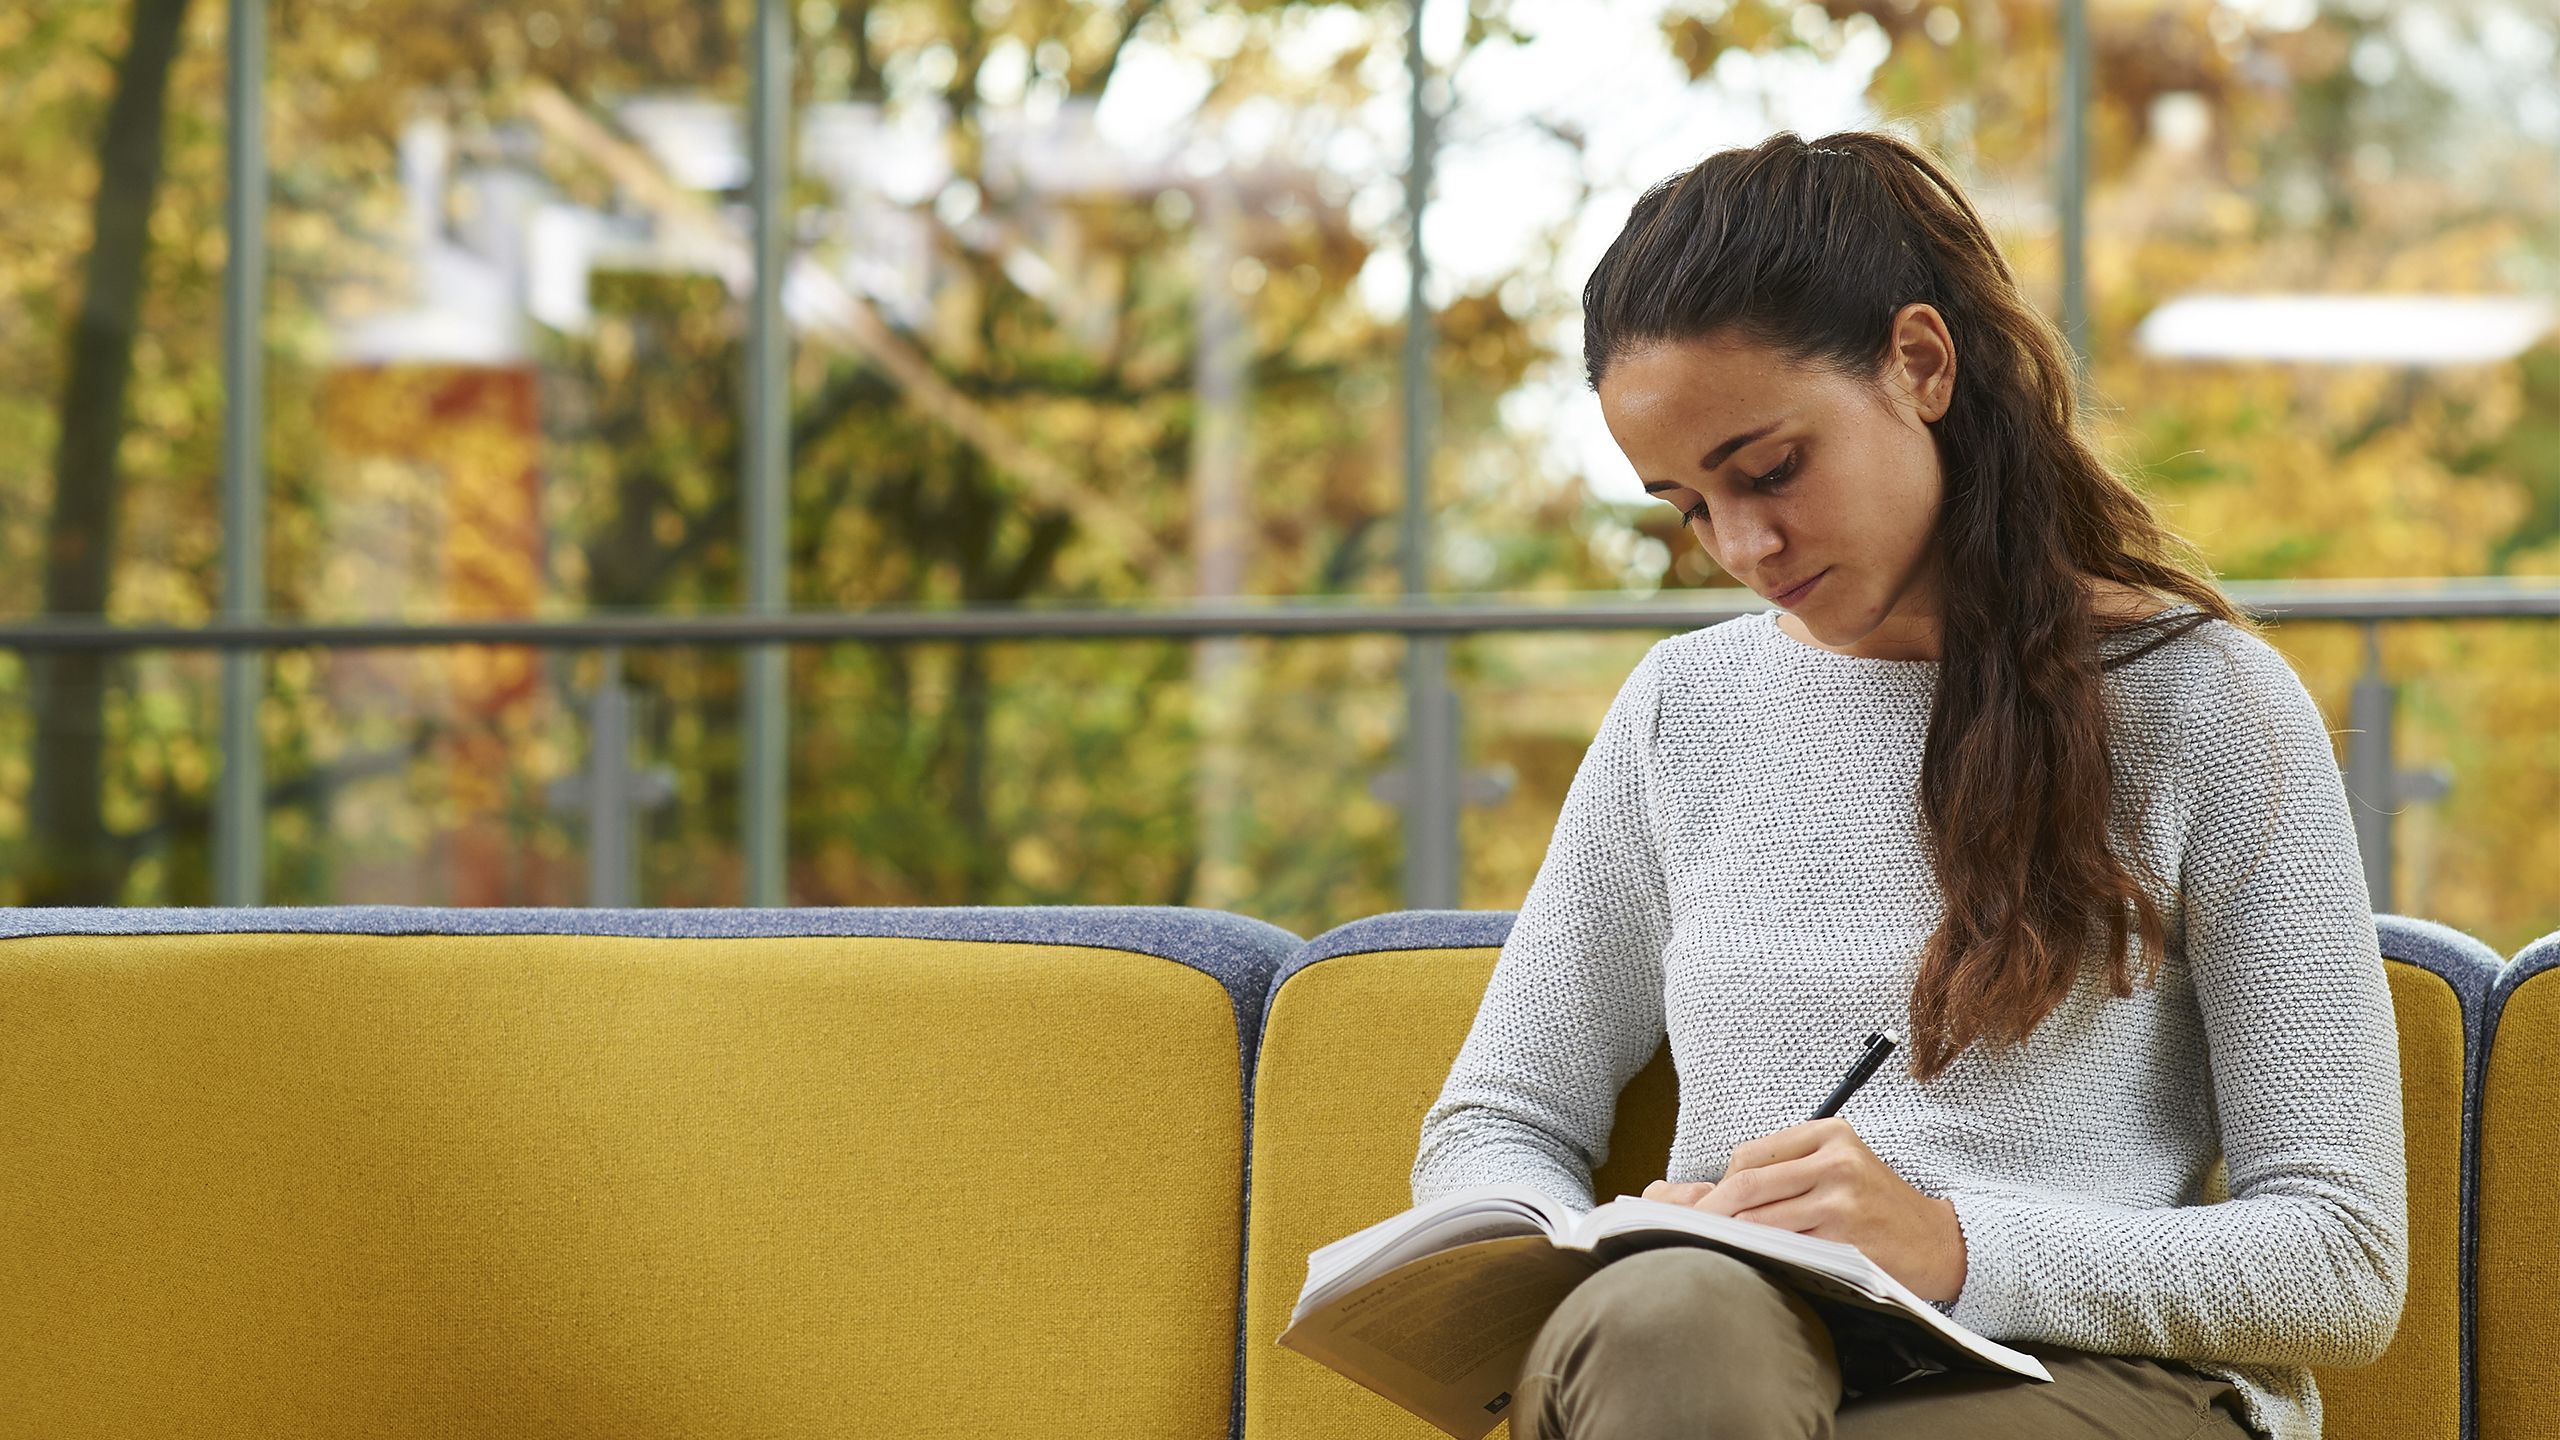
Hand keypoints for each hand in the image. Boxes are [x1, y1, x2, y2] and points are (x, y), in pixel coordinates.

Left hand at [1640, 1117, 1967, 1303]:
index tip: (1714, 1207)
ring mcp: (1840, 1201)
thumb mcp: (1840, 1165)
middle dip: (1713, 1212)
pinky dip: (1765, 1255)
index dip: (1723, 1184)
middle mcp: (1835, 1161)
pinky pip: (1785, 1248)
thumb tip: (1716, 1188)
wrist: (1936, 1242)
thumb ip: (1785, 1167)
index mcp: (1829, 1134)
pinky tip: (1762, 1261)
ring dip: (1736, 1237)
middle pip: (1747, 1184)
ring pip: (1760, 1219)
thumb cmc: (1876, 1204)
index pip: (1749, 1155)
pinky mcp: (1845, 1239)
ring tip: (1726, 1248)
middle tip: (1696, 1232)